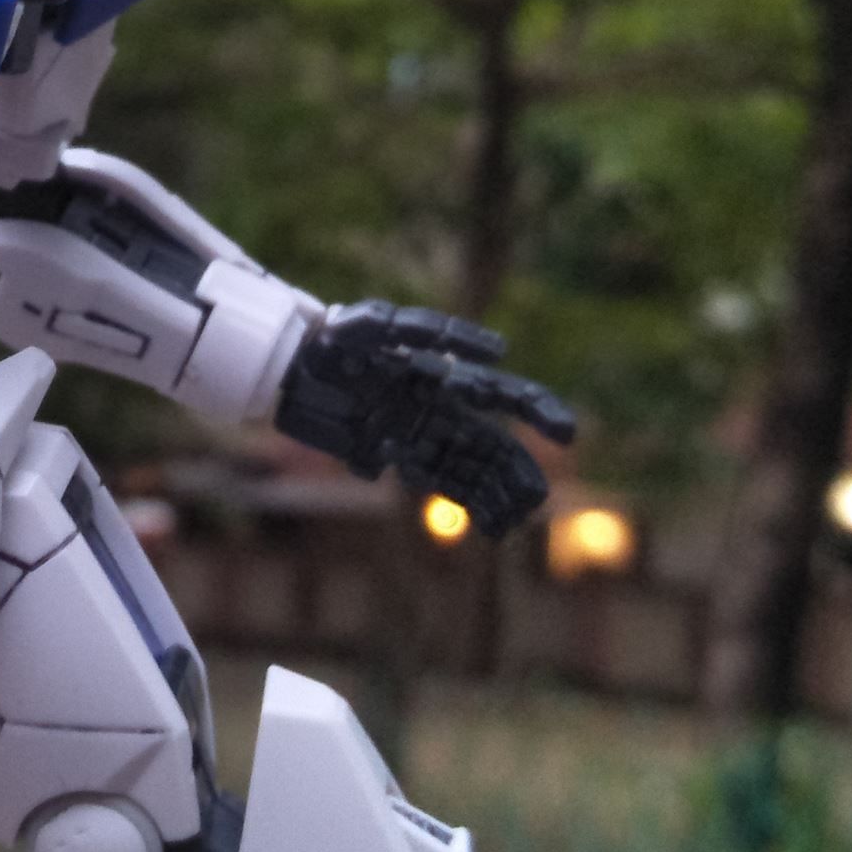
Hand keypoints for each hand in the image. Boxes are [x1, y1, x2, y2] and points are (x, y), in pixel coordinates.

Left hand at [274, 301, 576, 538]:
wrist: (286, 367)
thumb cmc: (329, 339)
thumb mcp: (366, 325)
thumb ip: (419, 330)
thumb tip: (497, 350)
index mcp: (441, 374)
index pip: (500, 393)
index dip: (536, 410)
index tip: (565, 433)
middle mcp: (438, 405)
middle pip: (490, 441)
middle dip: (516, 470)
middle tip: (536, 501)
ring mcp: (418, 432)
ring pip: (469, 468)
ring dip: (494, 495)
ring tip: (514, 523)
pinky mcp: (393, 454)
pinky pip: (438, 480)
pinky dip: (463, 501)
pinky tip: (488, 526)